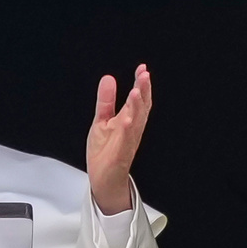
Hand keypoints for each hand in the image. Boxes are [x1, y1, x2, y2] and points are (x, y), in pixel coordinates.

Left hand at [86, 64, 151, 214]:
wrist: (103, 179)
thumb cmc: (105, 151)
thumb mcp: (102, 120)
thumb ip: (106, 100)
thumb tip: (109, 78)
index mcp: (128, 120)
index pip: (138, 99)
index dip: (141, 84)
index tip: (142, 69)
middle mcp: (131, 130)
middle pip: (141, 108)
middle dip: (144, 91)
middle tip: (144, 75)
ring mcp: (127, 142)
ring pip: (136, 122)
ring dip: (137, 107)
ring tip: (136, 91)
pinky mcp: (120, 154)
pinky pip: (125, 141)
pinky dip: (127, 130)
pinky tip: (127, 119)